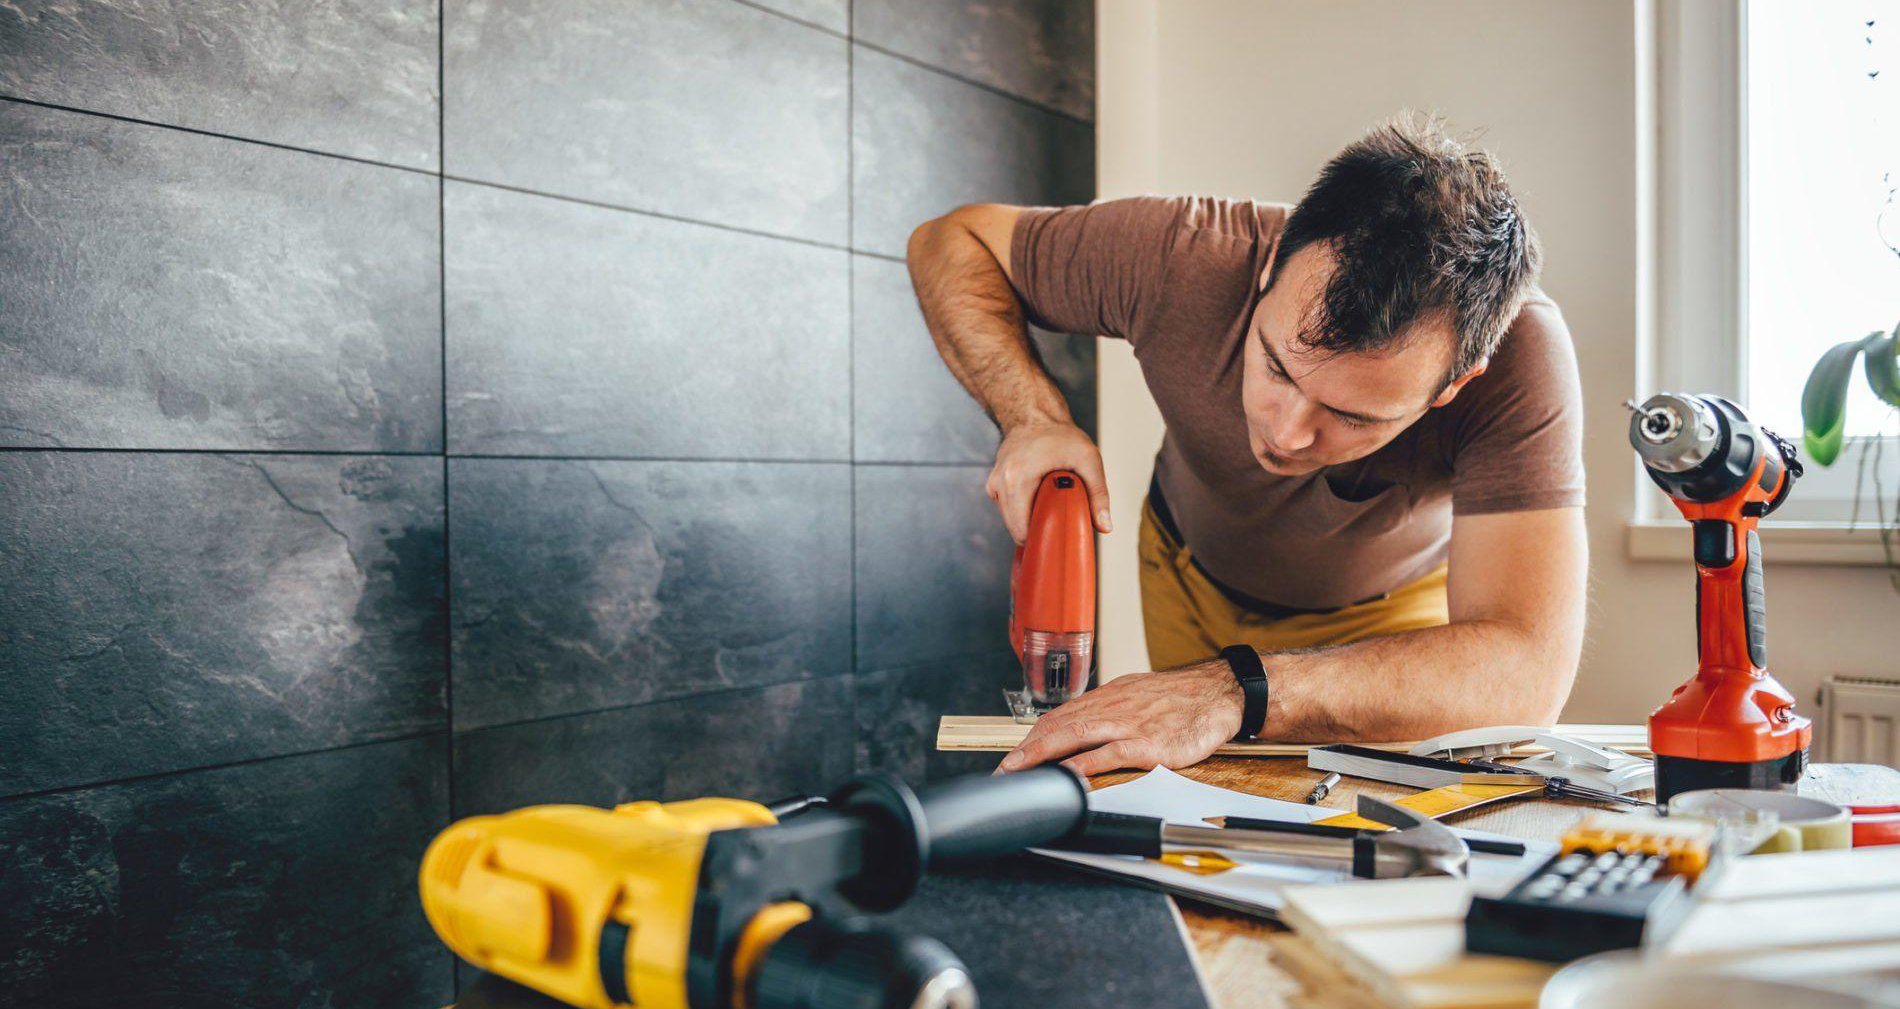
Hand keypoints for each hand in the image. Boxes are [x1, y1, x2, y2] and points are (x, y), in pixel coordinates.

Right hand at [987, 421, 1111, 543]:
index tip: (1058, 537)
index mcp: (1017, 480)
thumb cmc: (1059, 434)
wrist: (1034, 414)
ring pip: (1011, 521)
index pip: (1021, 530)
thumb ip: (1098, 494)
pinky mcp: (994, 485)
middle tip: (1060, 524)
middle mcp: (999, 483)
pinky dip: (1023, 511)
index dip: (1041, 539)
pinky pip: (1008, 510)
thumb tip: (1105, 527)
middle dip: (1037, 531)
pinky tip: (1039, 499)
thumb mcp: (1088, 460)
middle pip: (1015, 529)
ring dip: (1030, 520)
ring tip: (1050, 507)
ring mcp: (994, 484)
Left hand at [996, 661, 1243, 775]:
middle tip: (1004, 770)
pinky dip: (1084, 764)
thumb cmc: (1182, 698)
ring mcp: (1128, 724)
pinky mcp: (1148, 744)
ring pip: (1074, 734)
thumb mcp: (1139, 696)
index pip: (1060, 716)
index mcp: (1108, 698)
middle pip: (1058, 725)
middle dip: (1027, 749)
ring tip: (1019, 771)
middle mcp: (1111, 708)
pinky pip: (1109, 753)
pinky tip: (1066, 776)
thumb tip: (1086, 728)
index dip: (1033, 737)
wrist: (1220, 691)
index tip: (1014, 755)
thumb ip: (1112, 712)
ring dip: (1041, 754)